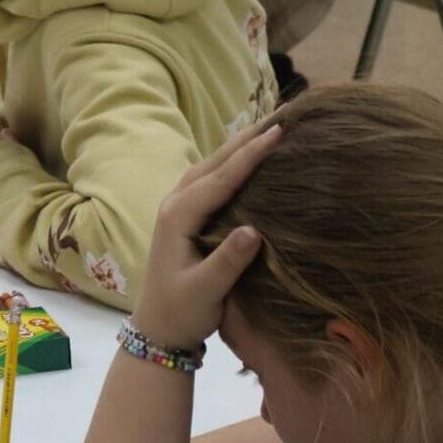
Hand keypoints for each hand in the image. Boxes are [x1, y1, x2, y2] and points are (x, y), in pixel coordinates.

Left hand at [132, 122, 280, 350]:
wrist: (158, 330)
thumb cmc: (181, 312)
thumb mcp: (205, 291)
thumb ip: (227, 263)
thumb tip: (254, 231)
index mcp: (178, 218)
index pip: (219, 178)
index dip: (249, 154)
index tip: (279, 132)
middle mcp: (175, 205)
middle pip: (214, 161)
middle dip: (247, 136)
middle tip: (285, 112)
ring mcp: (179, 208)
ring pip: (211, 166)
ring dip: (240, 144)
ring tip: (273, 123)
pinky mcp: (187, 216)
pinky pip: (212, 179)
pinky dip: (233, 162)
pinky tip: (252, 154)